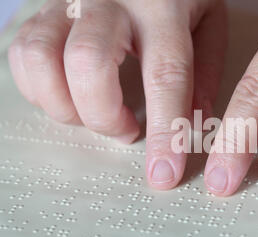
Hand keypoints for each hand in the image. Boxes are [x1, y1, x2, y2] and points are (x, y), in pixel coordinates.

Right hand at [9, 0, 226, 189]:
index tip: (164, 173)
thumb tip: (193, 124)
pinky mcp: (43, 7)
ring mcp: (70, 1)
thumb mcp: (209, 22)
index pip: (165, 75)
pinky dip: (40, 89)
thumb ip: (206, 70)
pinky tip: (70, 95)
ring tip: (95, 114)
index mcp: (164, 7)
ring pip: (41, 58)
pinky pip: (23, 53)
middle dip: (104, 117)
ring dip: (65, 106)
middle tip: (126, 132)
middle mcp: (112, 1)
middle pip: (88, 65)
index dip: (164, 131)